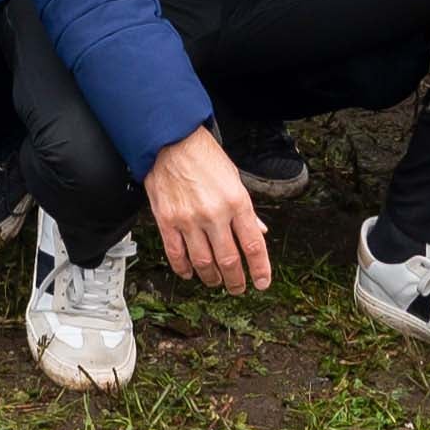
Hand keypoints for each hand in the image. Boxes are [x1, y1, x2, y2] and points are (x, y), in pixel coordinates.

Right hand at [142, 125, 271, 296]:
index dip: (260, 269)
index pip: (253, 245)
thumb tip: (259, 231)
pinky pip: (177, 254)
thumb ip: (246, 210)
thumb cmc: (204, 156)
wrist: (170, 141)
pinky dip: (184, 269)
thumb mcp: (234, 178)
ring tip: (216, 282)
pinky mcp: (167, 221)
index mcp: (236, 202)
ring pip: (204, 263)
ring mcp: (189, 220)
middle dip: (236, 281)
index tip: (263, 282)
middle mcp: (214, 214)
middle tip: (238, 288)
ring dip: (212, 278)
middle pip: (229, 261)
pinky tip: (190, 273)